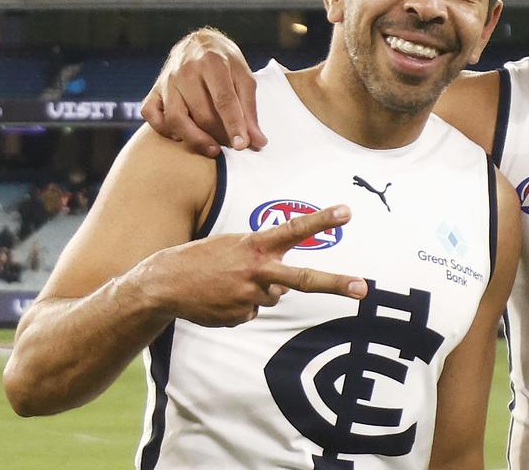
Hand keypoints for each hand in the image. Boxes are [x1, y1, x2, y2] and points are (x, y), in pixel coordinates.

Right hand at [137, 204, 365, 326]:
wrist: (165, 284)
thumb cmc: (204, 258)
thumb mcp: (234, 245)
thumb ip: (264, 258)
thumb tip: (286, 289)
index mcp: (256, 245)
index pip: (295, 229)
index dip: (322, 220)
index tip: (347, 212)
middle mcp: (257, 271)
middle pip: (304, 278)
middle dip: (336, 283)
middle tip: (364, 288)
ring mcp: (250, 296)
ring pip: (274, 297)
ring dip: (258, 291)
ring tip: (229, 283)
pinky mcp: (241, 316)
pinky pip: (254, 311)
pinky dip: (242, 305)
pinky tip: (221, 298)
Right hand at [139, 28, 265, 156]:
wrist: (198, 43)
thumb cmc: (225, 63)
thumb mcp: (244, 78)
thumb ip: (249, 110)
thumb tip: (258, 142)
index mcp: (212, 62)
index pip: (223, 99)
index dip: (233, 125)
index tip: (242, 145)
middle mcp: (186, 71)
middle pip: (201, 113)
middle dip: (218, 135)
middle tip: (232, 145)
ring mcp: (166, 81)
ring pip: (175, 118)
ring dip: (195, 138)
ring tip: (213, 149)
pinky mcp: (153, 91)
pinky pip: (151, 115)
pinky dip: (165, 130)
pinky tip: (183, 135)